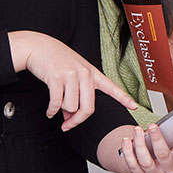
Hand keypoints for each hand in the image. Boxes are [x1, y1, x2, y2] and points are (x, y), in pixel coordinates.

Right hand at [9, 31, 137, 129]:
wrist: (38, 47)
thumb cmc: (56, 61)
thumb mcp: (72, 75)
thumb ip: (75, 95)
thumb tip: (70, 117)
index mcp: (92, 73)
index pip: (111, 87)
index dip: (124, 98)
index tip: (135, 106)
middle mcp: (85, 74)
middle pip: (87, 109)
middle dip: (77, 120)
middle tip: (68, 125)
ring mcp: (72, 75)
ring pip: (71, 107)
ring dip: (61, 111)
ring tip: (56, 107)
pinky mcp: (57, 78)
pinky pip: (57, 103)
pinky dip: (52, 111)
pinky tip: (49, 111)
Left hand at [101, 120, 172, 172]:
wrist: (153, 166)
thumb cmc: (167, 150)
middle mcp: (169, 168)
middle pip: (163, 154)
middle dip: (157, 139)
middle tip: (152, 125)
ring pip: (145, 160)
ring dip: (140, 144)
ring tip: (137, 130)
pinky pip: (132, 164)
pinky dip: (127, 152)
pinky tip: (126, 140)